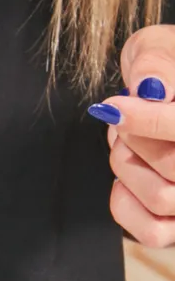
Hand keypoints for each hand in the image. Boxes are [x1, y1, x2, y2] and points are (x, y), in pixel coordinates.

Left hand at [91, 24, 174, 244]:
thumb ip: (158, 61)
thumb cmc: (166, 69)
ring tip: (126, 143)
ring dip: (127, 167)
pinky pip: (153, 233)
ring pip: (164, 199)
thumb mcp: (162, 46)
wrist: (165, 90)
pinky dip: (125, 205)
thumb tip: (153, 90)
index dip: (150, 121)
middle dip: (134, 140)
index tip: (113, 107)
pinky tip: (124, 178)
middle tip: (120, 118)